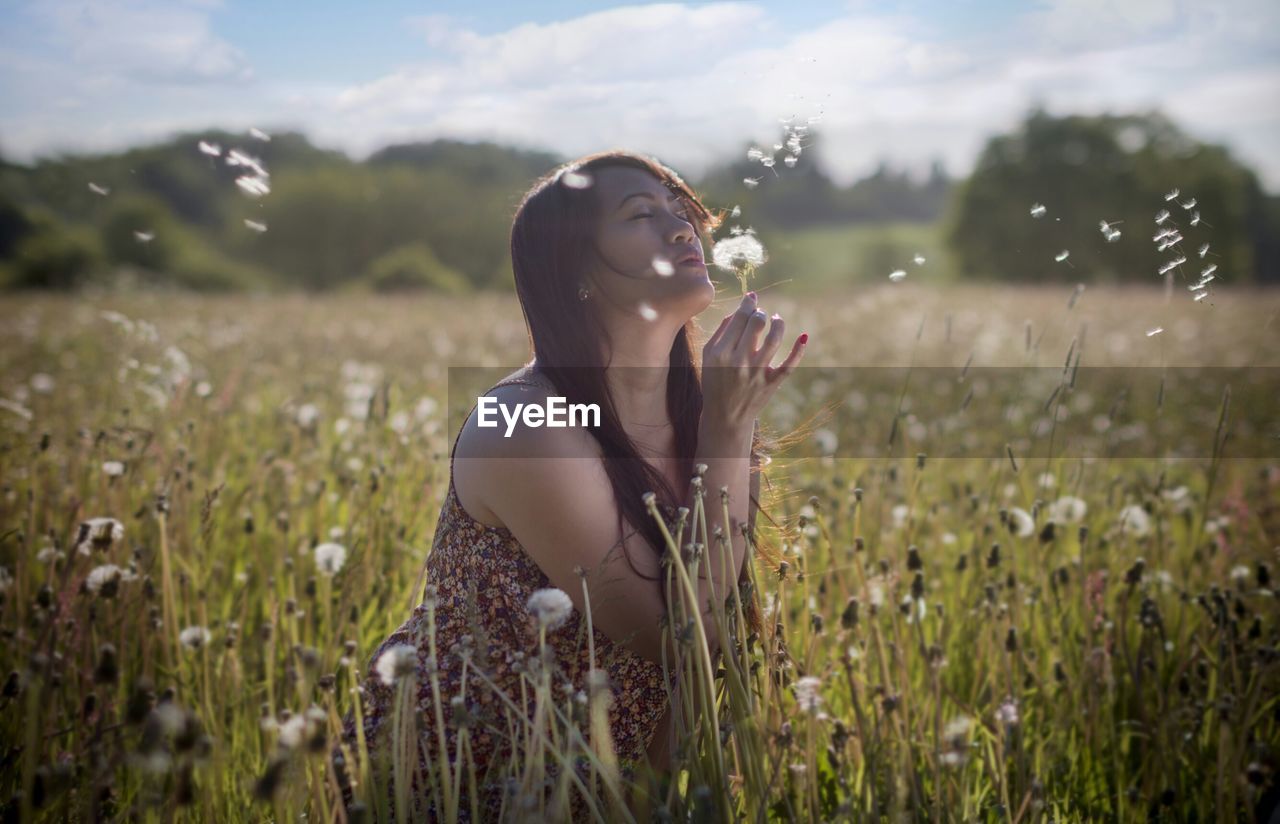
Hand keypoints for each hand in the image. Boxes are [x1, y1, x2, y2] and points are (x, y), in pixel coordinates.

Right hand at [701, 291, 806, 427]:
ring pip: (773, 339)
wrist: (725, 417)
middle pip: (756, 324)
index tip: (751, 297)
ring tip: (776, 319)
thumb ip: (721, 332)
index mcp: (721, 353)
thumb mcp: (709, 357)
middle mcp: (739, 362)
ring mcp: (757, 374)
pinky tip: (804, 336)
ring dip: (778, 324)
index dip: (748, 303)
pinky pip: (788, 365)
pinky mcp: (771, 384)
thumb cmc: (715, 382)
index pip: (739, 318)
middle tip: (760, 314)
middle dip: (760, 313)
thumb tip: (739, 311)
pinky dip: (798, 351)